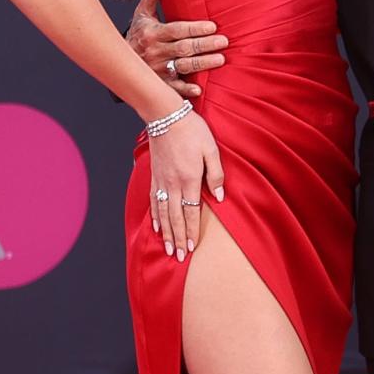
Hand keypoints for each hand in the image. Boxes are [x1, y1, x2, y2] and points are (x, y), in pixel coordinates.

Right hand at [126, 0, 228, 97]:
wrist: (121, 61)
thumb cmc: (138, 35)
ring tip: (220, 60)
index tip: (212, 27)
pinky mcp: (160, 82)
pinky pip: (173, 87)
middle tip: (223, 42)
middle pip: (184, 48)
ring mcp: (158, 68)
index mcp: (154, 33)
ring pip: (182, 66)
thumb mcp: (142, 15)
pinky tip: (199, 88)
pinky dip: (185, 88)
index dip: (195, 29)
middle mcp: (156, 51)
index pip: (177, 30)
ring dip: (202, 64)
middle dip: (204, 45)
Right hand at [147, 112, 224, 262]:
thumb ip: (216, 173)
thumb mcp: (212, 148)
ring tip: (167, 249)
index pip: (191, 212)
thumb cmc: (192, 130)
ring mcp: (162, 180)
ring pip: (163, 213)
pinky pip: (154, 201)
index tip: (192, 248)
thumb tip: (219, 197)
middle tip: (178, 257)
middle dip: (177, 239)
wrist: (165, 115)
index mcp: (190, 179)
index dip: (192, 231)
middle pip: (175, 218)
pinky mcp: (154, 175)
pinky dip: (154, 216)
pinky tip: (155, 226)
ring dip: (165, 233)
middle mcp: (173, 184)